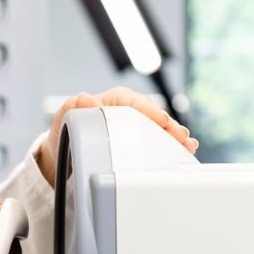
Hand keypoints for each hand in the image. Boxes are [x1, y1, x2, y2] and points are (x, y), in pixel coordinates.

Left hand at [35, 87, 197, 184]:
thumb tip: (84, 99)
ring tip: (189, 148)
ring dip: (176, 139)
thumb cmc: (67, 131)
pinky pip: (158, 143)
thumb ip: (73, 107)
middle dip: (171, 128)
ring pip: (160, 131)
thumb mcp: (66, 117)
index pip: (138, 103)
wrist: (64, 153)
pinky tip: (184, 155)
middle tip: (182, 138)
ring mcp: (137, 127)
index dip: (153, 113)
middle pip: (155, 117)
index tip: (164, 123)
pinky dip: (170, 149)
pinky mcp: (140, 142)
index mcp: (116, 99)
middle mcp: (130, 111)